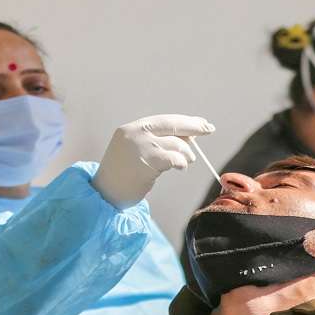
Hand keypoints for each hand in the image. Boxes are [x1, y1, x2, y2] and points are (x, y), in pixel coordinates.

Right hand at [93, 114, 214, 207]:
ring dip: (187, 154)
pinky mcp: (148, 161)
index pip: (164, 120)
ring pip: (177, 144)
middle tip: (209, 129)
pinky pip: (175, 159)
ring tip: (185, 162)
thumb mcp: (137, 151)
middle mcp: (136, 133)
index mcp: (132, 128)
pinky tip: (180, 167)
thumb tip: (189, 136)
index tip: (201, 123)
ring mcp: (141, 146)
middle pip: (173, 124)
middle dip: (194, 126)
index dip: (185, 122)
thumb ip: (157, 142)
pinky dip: (182, 163)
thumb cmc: (124, 175)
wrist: (106, 194)